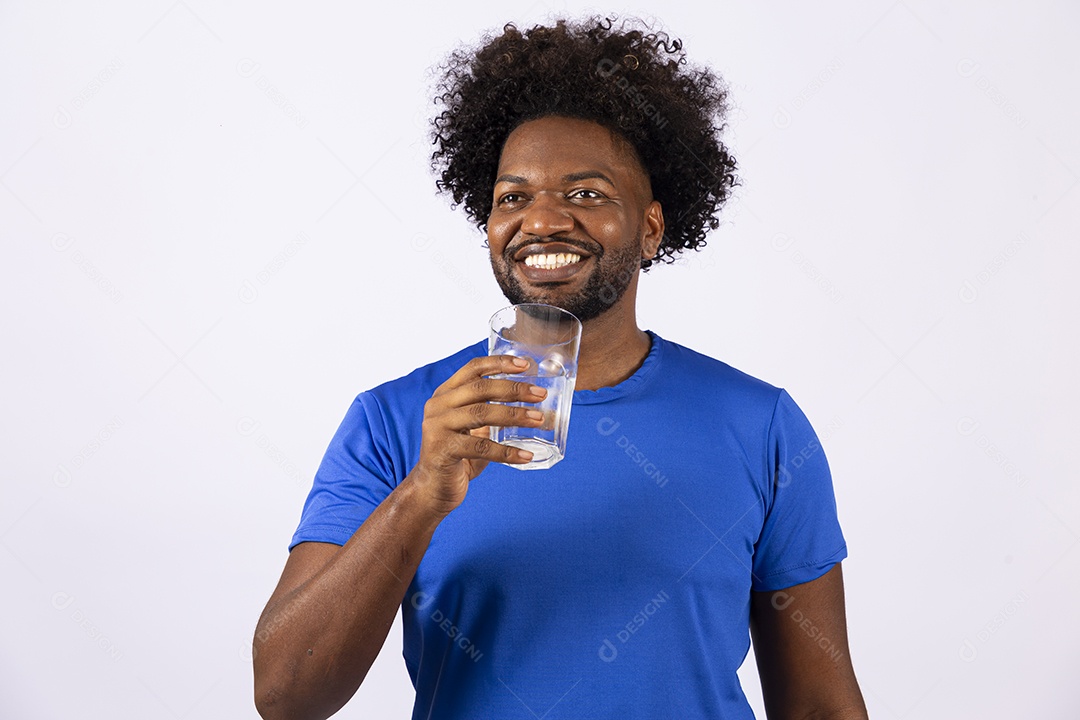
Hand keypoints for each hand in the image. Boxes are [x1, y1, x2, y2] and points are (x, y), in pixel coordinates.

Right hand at [410, 355, 546, 516]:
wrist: (432, 489)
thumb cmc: (459, 455)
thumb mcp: (473, 427)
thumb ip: (490, 410)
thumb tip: (531, 400)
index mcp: (445, 394)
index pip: (473, 368)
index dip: (499, 363)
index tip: (526, 364)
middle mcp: (438, 405)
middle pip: (480, 388)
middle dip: (514, 389)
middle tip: (541, 395)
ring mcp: (437, 427)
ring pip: (482, 413)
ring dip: (515, 415)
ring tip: (539, 419)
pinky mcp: (442, 450)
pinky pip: (480, 447)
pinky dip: (506, 452)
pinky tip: (526, 456)